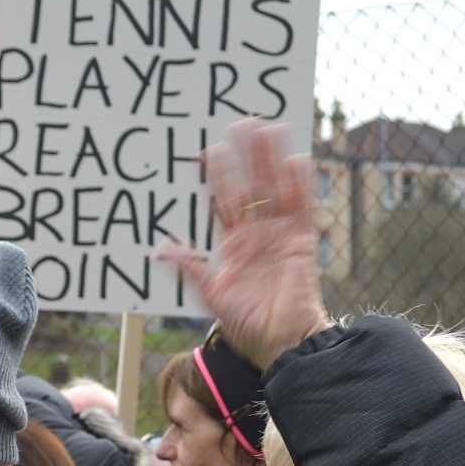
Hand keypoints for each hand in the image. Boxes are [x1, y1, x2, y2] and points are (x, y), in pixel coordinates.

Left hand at [158, 120, 330, 369]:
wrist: (280, 343)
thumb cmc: (247, 325)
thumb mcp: (211, 293)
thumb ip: (191, 267)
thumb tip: (162, 248)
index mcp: (236, 244)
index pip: (225, 201)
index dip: (219, 176)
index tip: (210, 150)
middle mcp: (259, 235)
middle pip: (253, 186)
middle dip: (248, 156)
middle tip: (243, 123)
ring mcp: (281, 236)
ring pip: (277, 189)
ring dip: (273, 160)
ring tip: (269, 128)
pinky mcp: (302, 243)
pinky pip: (301, 209)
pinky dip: (300, 185)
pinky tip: (296, 159)